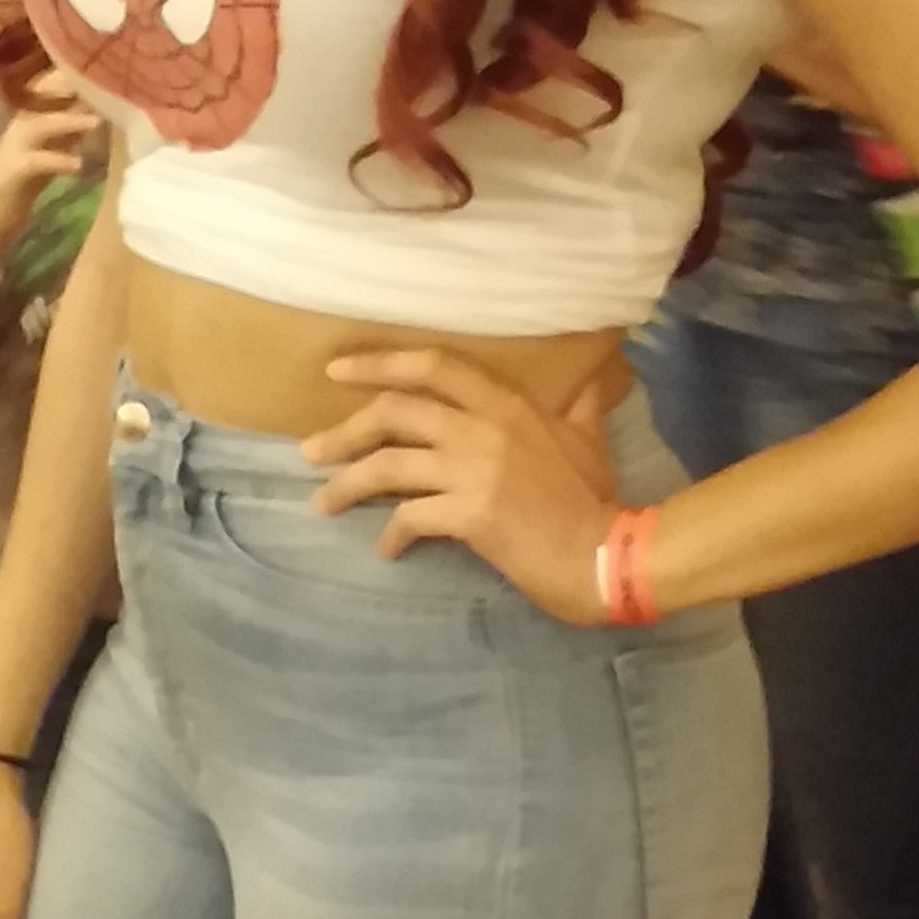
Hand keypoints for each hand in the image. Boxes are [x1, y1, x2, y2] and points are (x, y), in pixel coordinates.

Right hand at [0, 81, 101, 259]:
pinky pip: (37, 161)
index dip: (75, 73)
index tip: (105, 68)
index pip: (52, 81)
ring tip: (97, 123)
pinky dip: (59, 161)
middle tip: (106, 87)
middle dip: (74, 88)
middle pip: (44, 94)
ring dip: (70, 121)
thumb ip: (73, 125)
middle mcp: (21, 121)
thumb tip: (104, 105)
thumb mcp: (54, 145)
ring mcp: (15, 144)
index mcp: (30, 112)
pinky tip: (79, 165)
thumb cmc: (28, 177)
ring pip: (42, 124)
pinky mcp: (13, 170)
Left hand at [302, 350, 625, 620]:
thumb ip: (579, 404)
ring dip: (348, 485)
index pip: (432, 366)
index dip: (379, 363)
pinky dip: (391, 534)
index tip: (337, 370)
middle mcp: (483, 428)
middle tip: (311, 450)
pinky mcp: (470, 515)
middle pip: (394, 413)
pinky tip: (386, 549)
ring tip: (323, 502)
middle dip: (345, 431)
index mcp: (506, 404)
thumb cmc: (594, 498)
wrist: (606, 555)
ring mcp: (474, 471)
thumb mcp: (586, 438)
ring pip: (389, 466)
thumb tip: (590, 377)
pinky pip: (410, 518)